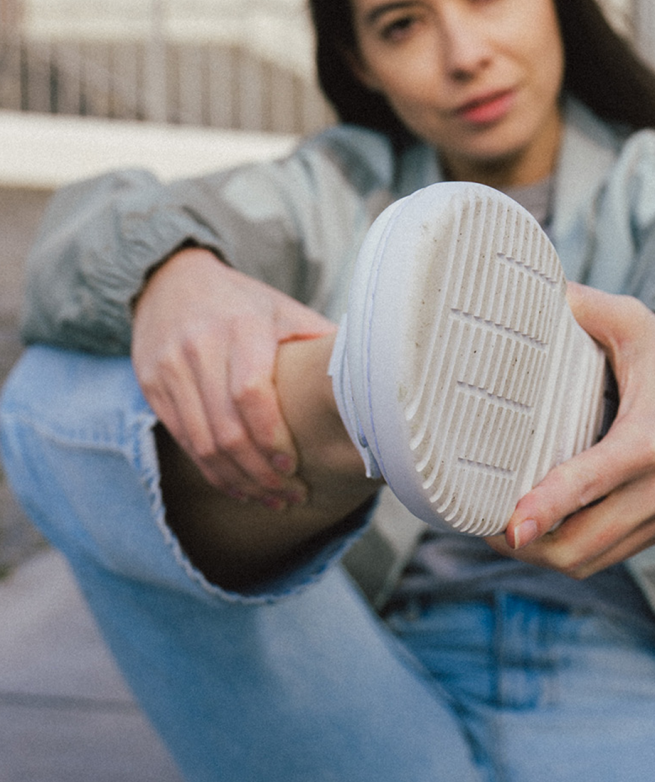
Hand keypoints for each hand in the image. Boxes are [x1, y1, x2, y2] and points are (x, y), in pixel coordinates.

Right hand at [131, 247, 334, 503]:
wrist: (170, 280)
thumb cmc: (244, 304)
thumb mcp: (284, 310)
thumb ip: (321, 344)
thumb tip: (374, 382)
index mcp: (242, 326)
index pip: (251, 394)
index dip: (273, 439)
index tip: (295, 468)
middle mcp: (200, 346)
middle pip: (227, 430)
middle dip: (262, 474)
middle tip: (292, 496)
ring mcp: (170, 368)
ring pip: (202, 443)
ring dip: (239, 481)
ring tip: (272, 500)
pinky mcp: (152, 385)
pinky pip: (184, 440)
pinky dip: (213, 471)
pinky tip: (240, 486)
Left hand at [486, 282, 654, 577]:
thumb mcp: (630, 320)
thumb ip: (580, 306)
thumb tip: (524, 293)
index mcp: (651, 436)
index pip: (591, 482)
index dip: (546, 509)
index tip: (509, 525)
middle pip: (583, 542)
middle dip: (527, 544)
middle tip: (482, 521)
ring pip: (592, 559)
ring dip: (543, 554)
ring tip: (502, 530)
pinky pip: (609, 556)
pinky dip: (570, 552)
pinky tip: (540, 531)